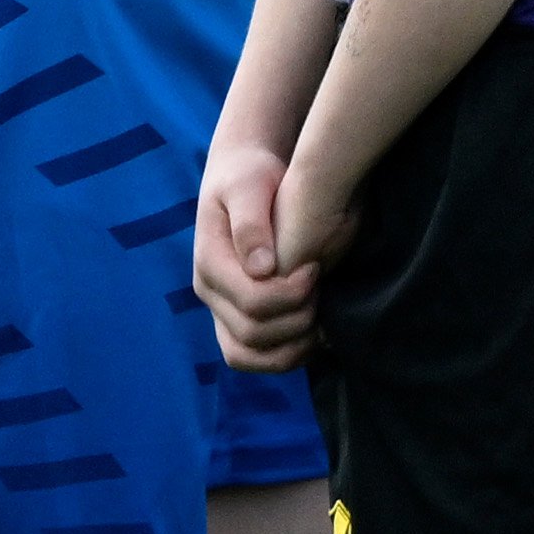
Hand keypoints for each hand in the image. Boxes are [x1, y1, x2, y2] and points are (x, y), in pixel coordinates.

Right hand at [196, 130, 318, 368]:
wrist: (244, 179)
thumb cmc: (250, 177)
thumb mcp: (249, 186)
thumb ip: (252, 223)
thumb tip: (261, 267)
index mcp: (210, 264)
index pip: (252, 302)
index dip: (292, 294)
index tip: (316, 267)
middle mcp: (209, 293)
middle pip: (253, 335)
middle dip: (298, 320)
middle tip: (323, 291)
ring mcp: (221, 308)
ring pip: (248, 356)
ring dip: (291, 349)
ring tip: (323, 322)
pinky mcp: (238, 315)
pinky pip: (255, 355)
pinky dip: (286, 354)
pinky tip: (317, 333)